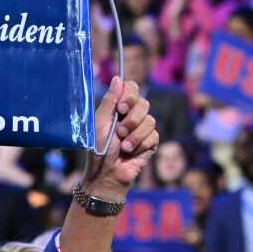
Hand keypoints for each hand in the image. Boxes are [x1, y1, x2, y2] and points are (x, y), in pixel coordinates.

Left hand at [82, 77, 157, 201]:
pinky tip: (131, 153)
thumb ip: (109, 101)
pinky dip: (140, 145)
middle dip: (131, 118)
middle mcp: (132, 116)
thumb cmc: (98, 149)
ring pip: (150, 120)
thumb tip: (118, 78)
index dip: (130, 95)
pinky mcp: (151, 142)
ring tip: (123, 147)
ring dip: (134, 135)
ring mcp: (142, 129)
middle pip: (143, 103)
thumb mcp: (100, 123)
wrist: (106, 173)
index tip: (120, 107)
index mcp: (118, 109)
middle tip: (120, 131)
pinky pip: (153, 135)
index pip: (132, 89)